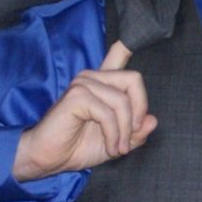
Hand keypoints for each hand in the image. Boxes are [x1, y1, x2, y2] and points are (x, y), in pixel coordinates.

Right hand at [12, 40, 156, 180]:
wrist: (48, 160)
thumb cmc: (78, 148)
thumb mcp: (117, 143)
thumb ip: (136, 132)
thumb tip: (153, 120)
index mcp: (103, 84)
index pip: (118, 53)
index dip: (129, 45)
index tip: (130, 42)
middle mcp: (93, 78)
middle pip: (134, 79)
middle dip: (139, 111)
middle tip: (132, 135)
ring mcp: (83, 84)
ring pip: (122, 101)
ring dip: (125, 131)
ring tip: (118, 148)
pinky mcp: (76, 96)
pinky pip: (108, 114)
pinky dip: (114, 135)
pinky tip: (110, 147)